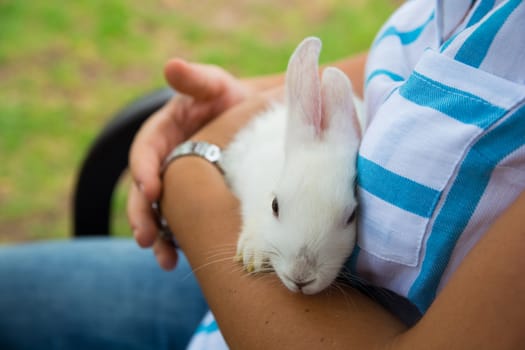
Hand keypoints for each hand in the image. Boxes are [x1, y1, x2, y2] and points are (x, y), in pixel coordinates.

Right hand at [127, 59, 250, 269]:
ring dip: (158, 238)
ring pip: (160, 213)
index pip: (145, 153)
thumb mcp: (213, 85)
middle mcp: (163, 161)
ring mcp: (175, 183)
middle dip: (143, 215)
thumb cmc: (229, 98)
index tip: (152, 190)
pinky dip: (180, 240)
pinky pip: (181, 221)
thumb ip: (194, 80)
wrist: (250, 118)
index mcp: (161, 133)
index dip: (144, 171)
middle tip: (146, 239)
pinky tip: (183, 259)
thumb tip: (171, 64)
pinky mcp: (191, 199)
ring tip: (165, 261)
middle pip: (144, 191)